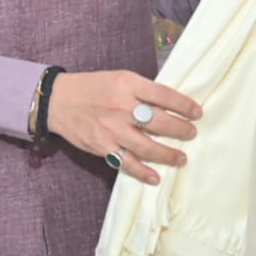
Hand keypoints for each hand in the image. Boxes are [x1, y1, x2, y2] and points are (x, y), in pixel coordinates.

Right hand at [45, 71, 201, 185]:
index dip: (184, 105)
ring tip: (182, 157)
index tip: (198, 112)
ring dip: (168, 154)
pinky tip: (156, 177)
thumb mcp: (118, 78)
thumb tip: (169, 104)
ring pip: (147, 146)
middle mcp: (122, 107)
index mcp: (128, 85)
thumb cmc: (91, 87)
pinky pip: (127, 163)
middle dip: (181, 130)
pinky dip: (143, 172)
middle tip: (192, 134)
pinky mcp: (103, 147)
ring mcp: (112, 129)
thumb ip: (141, 90)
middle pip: (160, 122)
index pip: (163, 95)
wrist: (58, 101)